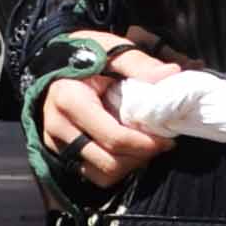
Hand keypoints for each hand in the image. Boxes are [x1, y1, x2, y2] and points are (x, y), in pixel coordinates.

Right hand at [38, 45, 179, 188]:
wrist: (54, 58)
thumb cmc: (86, 53)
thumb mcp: (112, 50)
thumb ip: (139, 63)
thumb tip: (171, 74)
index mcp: (69, 100)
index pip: (113, 137)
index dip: (145, 143)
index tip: (167, 138)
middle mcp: (58, 126)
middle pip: (108, 162)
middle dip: (140, 157)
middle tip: (159, 144)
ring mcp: (56, 142)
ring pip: (100, 175)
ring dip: (127, 166)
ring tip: (143, 147)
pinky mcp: (59, 152)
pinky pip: (91, 173)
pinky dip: (113, 168)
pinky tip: (126, 150)